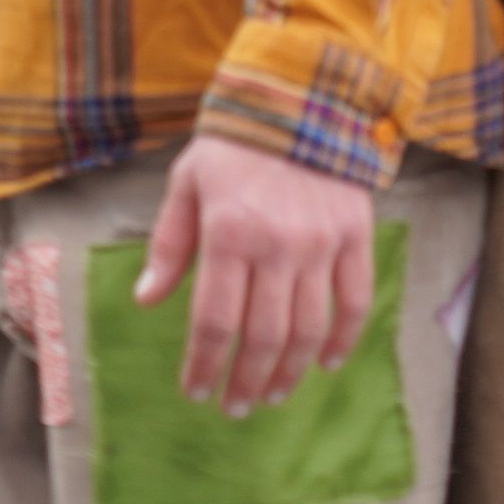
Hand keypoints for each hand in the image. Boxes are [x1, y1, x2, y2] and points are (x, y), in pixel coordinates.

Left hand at [133, 132, 377, 415]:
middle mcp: (278, 245)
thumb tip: (147, 300)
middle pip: (263, 336)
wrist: (303, 96)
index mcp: (229, 233)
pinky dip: (342, 339)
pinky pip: (354, 300)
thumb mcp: (187, 182)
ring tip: (275, 395)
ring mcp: (322, 243)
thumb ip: (169, 243)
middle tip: (236, 406)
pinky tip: (326, 363)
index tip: (196, 391)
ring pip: (308, 328)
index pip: (214, 321)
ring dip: (290, 372)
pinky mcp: (356, 235)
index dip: (204, 364)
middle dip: (246, 381)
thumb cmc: (235, 142)